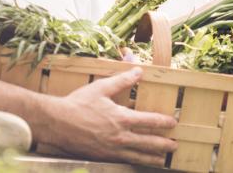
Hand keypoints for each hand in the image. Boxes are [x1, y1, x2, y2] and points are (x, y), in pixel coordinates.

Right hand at [42, 67, 176, 165]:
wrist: (58, 124)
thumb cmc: (78, 104)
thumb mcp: (101, 88)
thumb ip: (122, 81)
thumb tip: (139, 71)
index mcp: (121, 118)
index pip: (149, 121)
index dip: (164, 121)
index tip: (173, 122)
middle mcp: (120, 136)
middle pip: (149, 142)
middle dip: (164, 144)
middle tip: (174, 145)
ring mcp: (112, 149)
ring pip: (138, 156)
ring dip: (153, 158)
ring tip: (163, 159)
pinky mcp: (104, 157)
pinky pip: (124, 161)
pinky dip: (135, 162)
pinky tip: (138, 161)